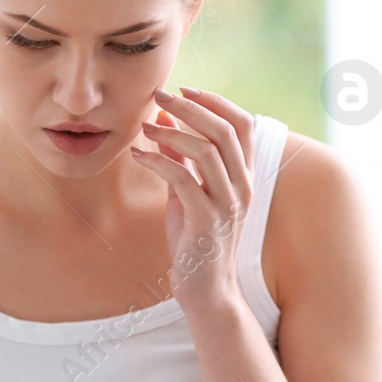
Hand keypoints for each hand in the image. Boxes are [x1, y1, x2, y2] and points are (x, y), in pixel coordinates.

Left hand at [130, 85, 254, 313]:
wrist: (205, 291)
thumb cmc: (195, 241)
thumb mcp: (186, 193)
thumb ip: (179, 158)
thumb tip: (162, 120)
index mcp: (245, 177)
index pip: (243, 125)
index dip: (216, 101)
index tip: (184, 90)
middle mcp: (243, 187)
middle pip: (225, 131)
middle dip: (190, 107)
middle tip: (159, 95)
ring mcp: (228, 204)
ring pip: (207, 151)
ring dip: (171, 131)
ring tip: (143, 126)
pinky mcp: (207, 221)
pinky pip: (183, 179)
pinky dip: (157, 161)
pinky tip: (137, 156)